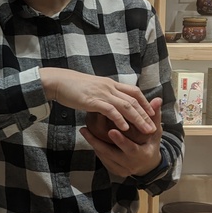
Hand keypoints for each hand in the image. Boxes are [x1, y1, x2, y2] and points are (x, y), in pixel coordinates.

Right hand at [41, 68, 156, 133]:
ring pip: (126, 106)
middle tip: (153, 127)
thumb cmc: (71, 86)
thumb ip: (102, 93)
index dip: (144, 102)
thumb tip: (107, 100)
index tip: (151, 113)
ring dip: (138, 119)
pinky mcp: (93, 100)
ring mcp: (102, 93)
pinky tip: (125, 128)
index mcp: (110, 83)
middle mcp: (109, 87)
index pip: (133, 91)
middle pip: (133, 100)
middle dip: (145, 114)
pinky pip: (110, 110)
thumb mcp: (91, 87)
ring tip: (145, 131)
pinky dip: (120, 119)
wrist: (58, 81)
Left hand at [80, 98, 163, 177]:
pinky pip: (102, 160)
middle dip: (98, 142)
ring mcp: (121, 169)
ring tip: (84, 130)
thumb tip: (158, 99)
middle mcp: (131, 165)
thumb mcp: (155, 132)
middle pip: (112, 154)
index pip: (131, 149)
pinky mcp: (114, 170)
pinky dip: (96, 149)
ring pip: (104, 157)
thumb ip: (154, 117)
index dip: (121, 141)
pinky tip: (88, 138)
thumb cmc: (151, 144)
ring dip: (93, 143)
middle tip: (87, 129)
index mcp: (143, 155)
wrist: (148, 165)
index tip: (111, 130)